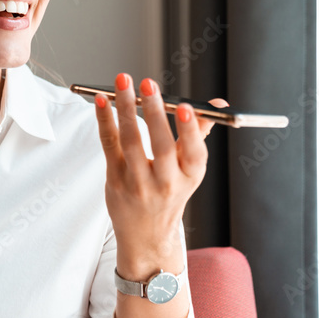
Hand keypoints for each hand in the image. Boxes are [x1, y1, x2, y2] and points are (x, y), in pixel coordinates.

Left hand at [94, 73, 226, 278]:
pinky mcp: (115, 180)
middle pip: (160, 145)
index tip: (185, 107)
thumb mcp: (189, 169)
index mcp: (190, 176)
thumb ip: (199, 133)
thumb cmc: (170, 192)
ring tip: (123, 82)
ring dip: (124, 109)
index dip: (190, 130)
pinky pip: (109, 145)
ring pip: (131, 142)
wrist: (146, 235)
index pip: (194, 153)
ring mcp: (138, 183)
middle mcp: (166, 183)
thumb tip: (217, 104)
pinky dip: (105, 121)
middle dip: (154, 113)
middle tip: (147, 84)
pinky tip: (101, 101)